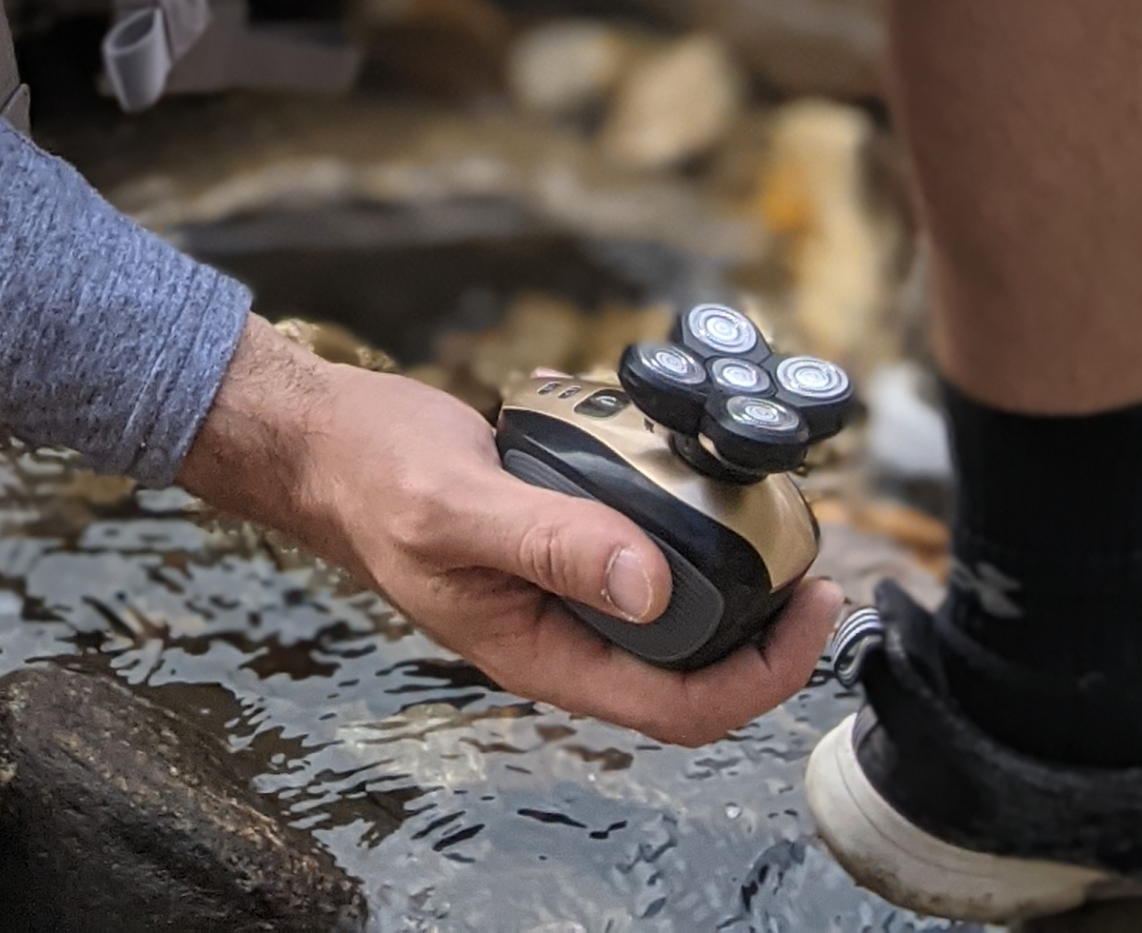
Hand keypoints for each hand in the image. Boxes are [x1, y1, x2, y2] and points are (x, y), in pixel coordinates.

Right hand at [183, 319, 838, 742]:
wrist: (325, 441)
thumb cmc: (373, 479)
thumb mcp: (460, 508)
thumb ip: (554, 542)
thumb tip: (654, 585)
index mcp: (542, 655)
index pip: (678, 707)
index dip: (762, 676)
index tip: (814, 610)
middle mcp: (562, 631)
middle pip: (691, 665)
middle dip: (764, 623)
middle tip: (816, 560)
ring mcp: (562, 584)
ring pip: (669, 599)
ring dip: (719, 556)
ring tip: (761, 497)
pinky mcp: (559, 534)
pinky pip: (633, 534)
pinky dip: (661, 493)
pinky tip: (659, 435)